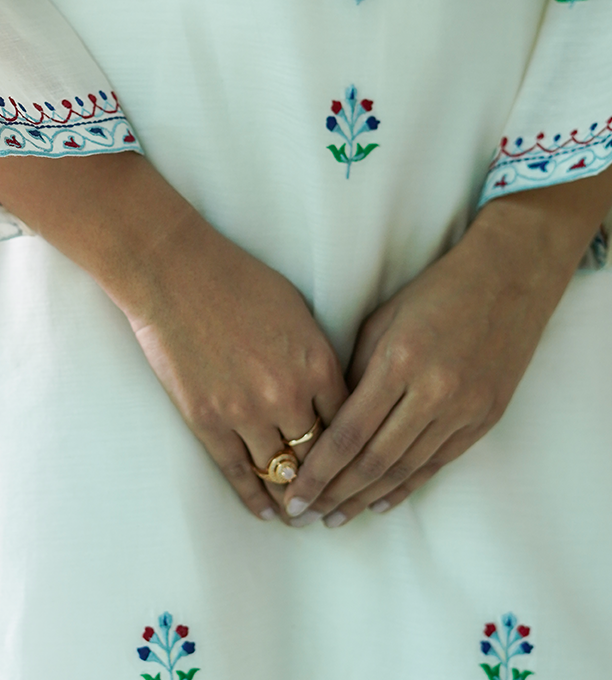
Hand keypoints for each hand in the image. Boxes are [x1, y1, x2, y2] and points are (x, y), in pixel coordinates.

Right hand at [0, 151, 346, 521]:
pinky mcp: (207, 421)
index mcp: (316, 364)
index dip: (357, 453)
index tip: (360, 470)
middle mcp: (287, 396)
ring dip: (294, 499)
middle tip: (338, 506)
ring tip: (303, 515)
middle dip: (331, 485)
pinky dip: (255, 499)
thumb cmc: (238, 280)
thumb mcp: (297, 312)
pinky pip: (237, 474)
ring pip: (281, 473)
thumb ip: (316, 356)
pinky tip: (266, 512)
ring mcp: (245, 412)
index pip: (350, 425)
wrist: (175, 273)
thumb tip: (329, 394)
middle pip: (320, 457)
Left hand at [282, 184, 600, 526]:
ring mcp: (462, 410)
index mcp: (399, 362)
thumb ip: (356, 371)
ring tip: (335, 517)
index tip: (292, 494)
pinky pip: (437, 464)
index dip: (317, 470)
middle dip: (334, 493)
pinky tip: (380, 503)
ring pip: (404, 469)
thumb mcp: (383, 320)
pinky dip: (406, 487)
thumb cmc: (435, 293)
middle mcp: (432, 393)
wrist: (507, 282)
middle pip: (373, 460)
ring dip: (365, 498)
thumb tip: (329, 418)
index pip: (348, 432)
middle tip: (305, 516)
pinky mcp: (483, 420)